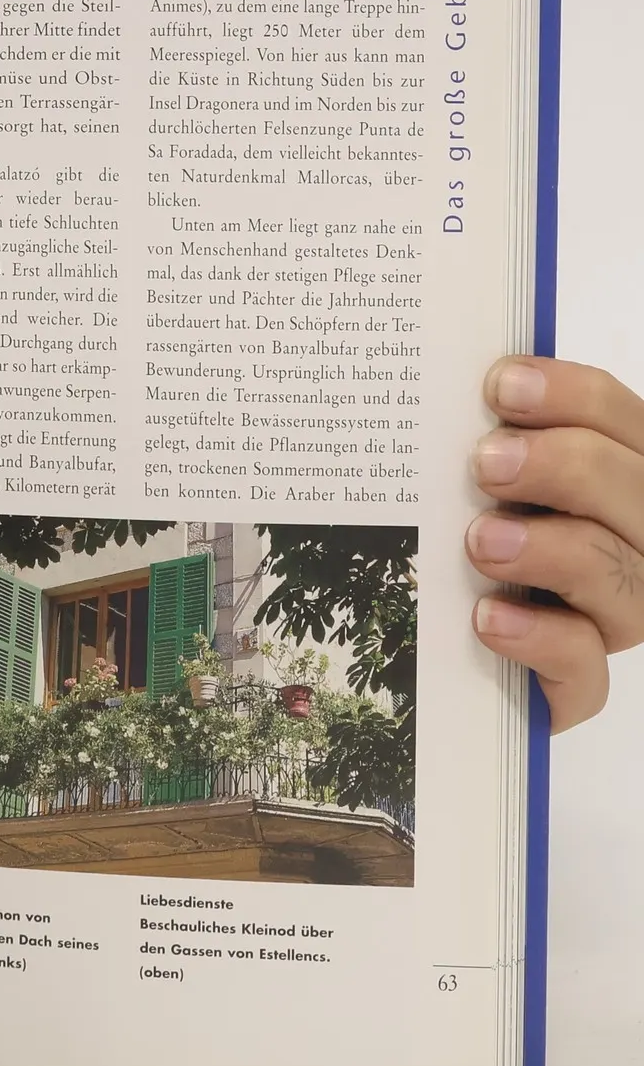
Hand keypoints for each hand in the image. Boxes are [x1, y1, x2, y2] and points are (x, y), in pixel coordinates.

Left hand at [468, 357, 643, 730]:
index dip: (574, 395)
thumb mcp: (474, 474)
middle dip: (567, 467)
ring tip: (482, 541)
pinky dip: (542, 640)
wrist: (442, 645)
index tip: (501, 386)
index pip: (623, 420)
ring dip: (555, 551)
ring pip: (624, 578)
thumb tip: (464, 382)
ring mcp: (613, 613)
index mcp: (615, 476)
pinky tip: (489, 618)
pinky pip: (585, 670)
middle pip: (637, 492)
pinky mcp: (576, 683)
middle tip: (488, 464)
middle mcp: (631, 540)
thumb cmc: (462, 529)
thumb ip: (486, 435)